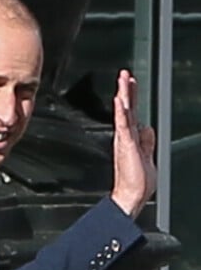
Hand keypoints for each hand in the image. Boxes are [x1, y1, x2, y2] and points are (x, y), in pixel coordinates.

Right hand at [110, 69, 156, 217]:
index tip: (130, 84)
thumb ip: (147, 142)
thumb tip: (148, 128)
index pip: (132, 114)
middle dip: (126, 91)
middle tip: (124, 74)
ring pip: (124, 113)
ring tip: (122, 79)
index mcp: (130, 139)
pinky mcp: (125, 144)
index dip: (132, 99)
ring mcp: (124, 140)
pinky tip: (120, 101)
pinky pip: (122, 124)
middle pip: (126, 109)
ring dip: (123, 95)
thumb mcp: (148, 156)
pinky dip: (121, 112)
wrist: (131, 196)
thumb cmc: (138, 182)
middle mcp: (125, 137)